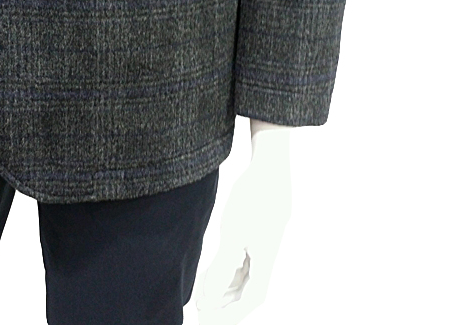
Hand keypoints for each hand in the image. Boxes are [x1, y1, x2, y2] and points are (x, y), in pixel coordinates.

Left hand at [194, 122, 291, 323]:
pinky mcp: (261, 229)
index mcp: (265, 260)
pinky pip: (247, 257)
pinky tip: (218, 268)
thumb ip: (221, 269)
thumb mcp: (232, 235)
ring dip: (229, 287)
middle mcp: (268, 254)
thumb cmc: (253, 197)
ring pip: (248, 273)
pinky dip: (232, 268)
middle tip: (206, 312)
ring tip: (208, 296)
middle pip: (250, 289)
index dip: (233, 314)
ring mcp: (265, 242)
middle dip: (229, 304)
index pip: (252, 299)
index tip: (212, 319)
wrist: (269, 166)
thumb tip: (209, 300)